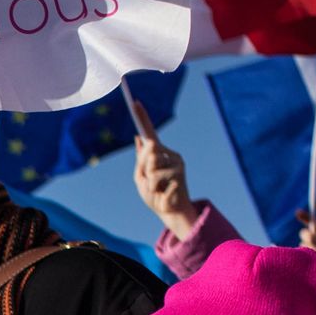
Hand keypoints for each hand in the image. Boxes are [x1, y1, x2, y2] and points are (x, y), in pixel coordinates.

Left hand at [132, 104, 197, 240]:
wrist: (169, 212)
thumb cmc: (155, 194)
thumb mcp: (142, 177)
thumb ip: (141, 159)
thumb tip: (138, 137)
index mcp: (159, 153)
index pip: (150, 132)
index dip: (143, 118)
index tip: (135, 102)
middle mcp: (170, 154)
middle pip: (148, 149)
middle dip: (144, 167)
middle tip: (150, 182)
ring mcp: (176, 163)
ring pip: (151, 165)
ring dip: (149, 181)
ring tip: (158, 188)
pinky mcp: (180, 174)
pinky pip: (156, 179)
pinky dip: (154, 189)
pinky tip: (164, 193)